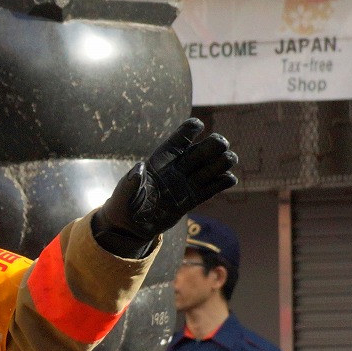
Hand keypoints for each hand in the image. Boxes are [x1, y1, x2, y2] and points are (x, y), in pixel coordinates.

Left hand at [95, 118, 237, 257]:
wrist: (132, 225)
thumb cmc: (124, 203)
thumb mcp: (123, 193)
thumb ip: (130, 182)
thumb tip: (137, 170)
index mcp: (161, 159)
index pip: (179, 138)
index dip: (190, 128)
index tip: (198, 125)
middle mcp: (178, 167)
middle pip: (203, 149)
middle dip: (214, 144)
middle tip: (220, 145)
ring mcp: (188, 182)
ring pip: (213, 166)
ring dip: (223, 160)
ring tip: (228, 159)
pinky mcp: (194, 198)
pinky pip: (214, 187)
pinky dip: (224, 182)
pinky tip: (228, 179)